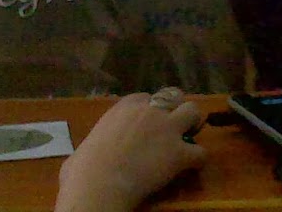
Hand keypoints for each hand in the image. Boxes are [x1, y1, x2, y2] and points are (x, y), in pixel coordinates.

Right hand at [55, 91, 205, 211]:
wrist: (98, 186)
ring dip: (192, 124)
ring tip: (187, 138)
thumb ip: (91, 147)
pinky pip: (201, 152)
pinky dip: (198, 159)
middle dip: (174, 109)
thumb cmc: (82, 171)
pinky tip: (192, 166)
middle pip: (173, 96)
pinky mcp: (180, 152)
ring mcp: (167, 129)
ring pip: (193, 111)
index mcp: (124, 107)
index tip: (145, 124)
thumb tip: (80, 161)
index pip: (145, 97)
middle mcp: (149, 111)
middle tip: (170, 127)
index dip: (148, 110)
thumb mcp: (82, 150)